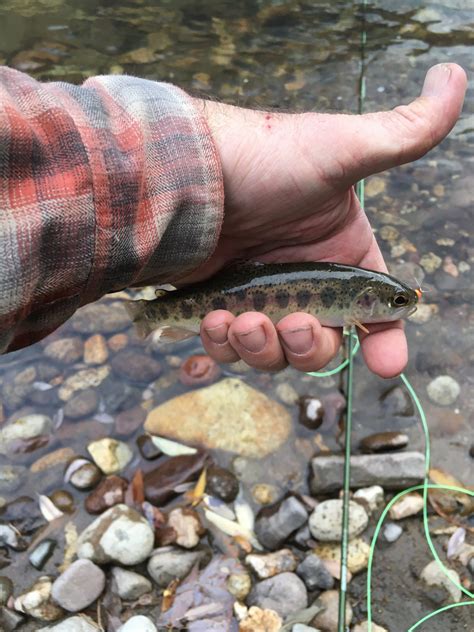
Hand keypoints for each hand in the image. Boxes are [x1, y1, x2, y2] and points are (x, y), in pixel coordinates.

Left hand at [185, 64, 466, 376]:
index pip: (371, 312)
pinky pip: (219, 351)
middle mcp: (298, 283)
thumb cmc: (266, 160)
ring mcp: (252, 298)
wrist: (187, 169)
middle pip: (316, 346)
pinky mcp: (211, 306)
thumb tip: (456, 76)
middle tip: (289, 323)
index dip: (383, 341)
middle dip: (306, 347)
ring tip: (236, 320)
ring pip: (266, 355)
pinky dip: (215, 354)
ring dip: (256, 349)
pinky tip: (208, 335)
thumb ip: (404, 132)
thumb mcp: (342, 148)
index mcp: (337, 257)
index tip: (386, 364)